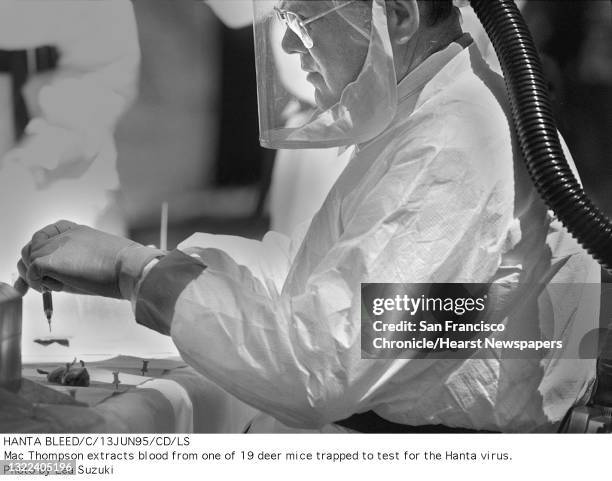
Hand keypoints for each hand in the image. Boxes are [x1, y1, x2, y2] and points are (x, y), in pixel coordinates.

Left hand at [17, 220, 163, 298]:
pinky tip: (55, 288)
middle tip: (45, 282)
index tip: (44, 266)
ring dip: (36, 275)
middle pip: (33, 247)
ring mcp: (53, 246)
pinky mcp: (48, 261)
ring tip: (55, 285)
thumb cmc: (121, 265)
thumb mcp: (97, 255)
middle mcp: (61, 234)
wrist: (128, 267)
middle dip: (33, 265)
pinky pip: (31, 274)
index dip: (41, 251)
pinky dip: (38, 284)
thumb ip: (78, 258)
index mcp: (74, 230)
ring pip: (28, 259)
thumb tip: (65, 274)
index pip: (45, 236)